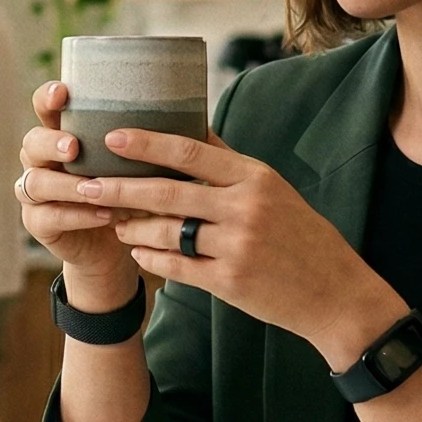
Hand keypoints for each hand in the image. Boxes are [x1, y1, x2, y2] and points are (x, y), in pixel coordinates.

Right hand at [16, 81, 138, 308]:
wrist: (118, 244)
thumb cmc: (132, 194)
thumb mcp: (142, 165)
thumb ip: (154, 141)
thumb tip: (195, 115)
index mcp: (63, 134)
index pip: (45, 108)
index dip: (48, 98)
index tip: (63, 92)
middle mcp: (43, 160)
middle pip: (31, 142)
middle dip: (50, 143)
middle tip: (74, 147)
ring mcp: (37, 193)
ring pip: (35, 182)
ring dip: (63, 184)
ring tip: (90, 187)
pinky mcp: (39, 223)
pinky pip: (48, 216)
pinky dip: (76, 215)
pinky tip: (102, 215)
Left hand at [76, 128, 400, 363]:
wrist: (336, 294)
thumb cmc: (303, 237)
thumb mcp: (275, 190)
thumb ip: (231, 164)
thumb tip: (192, 127)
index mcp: (255, 178)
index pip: (191, 151)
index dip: (147, 143)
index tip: (112, 136)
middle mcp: (245, 208)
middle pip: (168, 192)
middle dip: (120, 187)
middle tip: (85, 183)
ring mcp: (236, 246)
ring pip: (166, 231)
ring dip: (132, 225)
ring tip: (112, 220)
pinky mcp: (229, 282)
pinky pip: (176, 266)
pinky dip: (151, 257)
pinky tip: (137, 251)